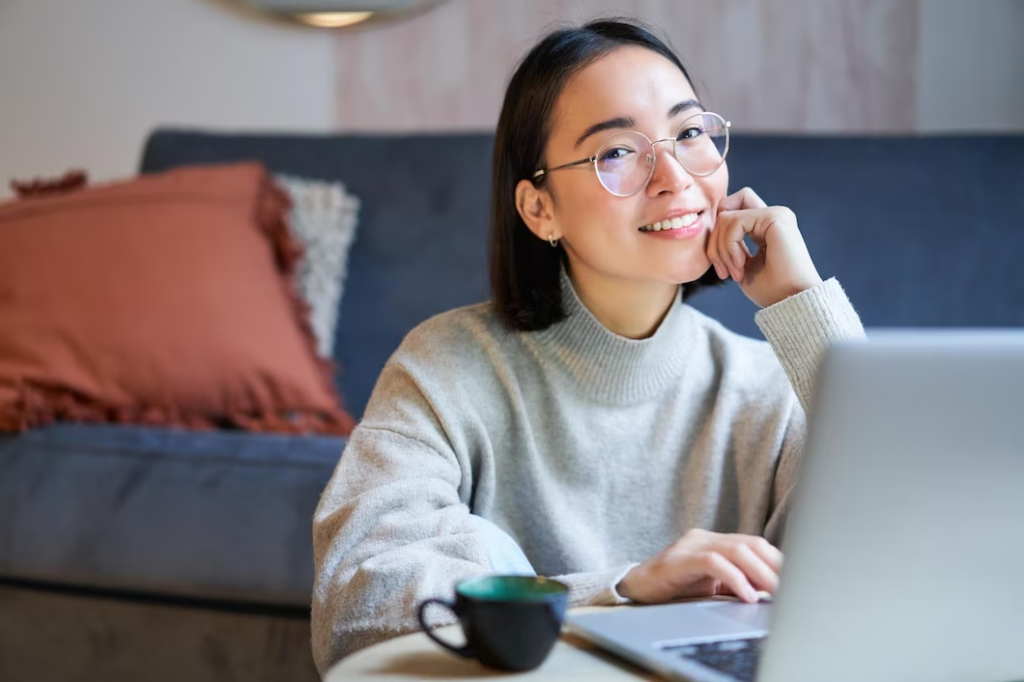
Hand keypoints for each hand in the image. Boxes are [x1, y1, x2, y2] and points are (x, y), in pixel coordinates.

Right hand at [617, 529, 781, 603]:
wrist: (633, 590)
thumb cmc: (673, 590)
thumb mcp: (710, 587)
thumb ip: (737, 584)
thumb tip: (772, 594)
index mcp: (715, 542)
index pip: (755, 545)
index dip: (779, 562)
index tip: (798, 581)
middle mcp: (705, 538)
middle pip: (750, 544)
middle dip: (775, 567)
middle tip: (793, 589)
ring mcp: (690, 545)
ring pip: (736, 550)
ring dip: (761, 573)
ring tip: (776, 593)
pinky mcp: (678, 559)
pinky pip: (713, 563)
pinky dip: (734, 579)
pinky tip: (747, 596)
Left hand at [706, 187, 822, 307]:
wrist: (792, 301)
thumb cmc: (771, 290)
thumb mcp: (740, 265)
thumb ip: (728, 244)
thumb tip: (711, 228)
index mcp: (764, 226)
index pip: (729, 210)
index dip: (717, 236)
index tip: (722, 268)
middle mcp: (771, 216)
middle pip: (724, 208)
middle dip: (714, 241)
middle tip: (724, 272)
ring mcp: (775, 213)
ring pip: (726, 216)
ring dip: (722, 249)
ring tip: (735, 272)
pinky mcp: (776, 216)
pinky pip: (735, 221)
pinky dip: (729, 246)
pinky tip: (741, 266)